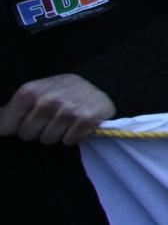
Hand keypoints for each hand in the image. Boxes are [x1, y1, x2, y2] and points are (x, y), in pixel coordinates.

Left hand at [0, 74, 114, 145]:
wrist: (101, 82)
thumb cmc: (62, 91)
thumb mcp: (36, 92)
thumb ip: (13, 108)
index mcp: (29, 91)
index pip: (6, 127)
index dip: (18, 126)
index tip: (31, 118)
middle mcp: (47, 100)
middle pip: (27, 135)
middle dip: (38, 130)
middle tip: (52, 118)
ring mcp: (67, 110)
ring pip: (47, 139)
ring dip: (57, 133)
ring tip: (67, 120)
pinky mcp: (86, 120)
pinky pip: (68, 141)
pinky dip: (74, 136)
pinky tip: (79, 123)